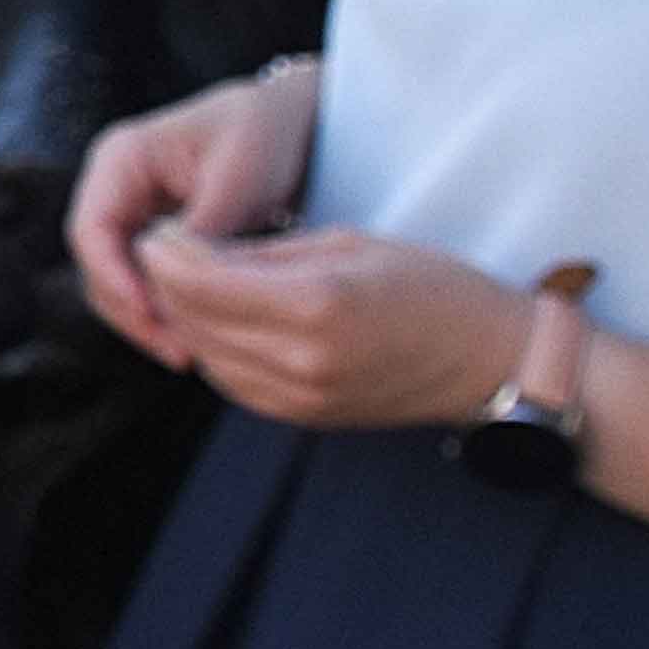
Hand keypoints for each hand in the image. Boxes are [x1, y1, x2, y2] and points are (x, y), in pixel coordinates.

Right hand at [64, 60, 316, 367]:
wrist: (291, 125)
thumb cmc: (264, 134)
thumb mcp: (237, 177)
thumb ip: (202, 228)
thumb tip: (177, 283)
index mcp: (120, 160)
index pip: (90, 231)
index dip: (113, 278)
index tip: (153, 314)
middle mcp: (113, 189)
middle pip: (96, 266)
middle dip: (132, 312)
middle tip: (178, 351)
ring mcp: (130, 216)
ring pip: (116, 283)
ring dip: (147, 320)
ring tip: (191, 354)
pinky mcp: (153, 240)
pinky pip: (144, 284)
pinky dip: (165, 312)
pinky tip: (200, 337)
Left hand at [128, 223, 530, 432]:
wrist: (489, 361)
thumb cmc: (432, 286)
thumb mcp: (349, 243)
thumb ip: (265, 252)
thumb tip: (193, 251)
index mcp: (315, 304)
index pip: (202, 282)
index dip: (166, 255)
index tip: (159, 231)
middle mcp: (300, 359)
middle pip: (193, 321)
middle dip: (168, 283)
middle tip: (166, 250)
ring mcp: (300, 397)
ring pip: (205, 356)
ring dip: (186, 318)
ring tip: (191, 281)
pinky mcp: (302, 417)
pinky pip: (232, 383)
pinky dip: (215, 349)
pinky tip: (222, 321)